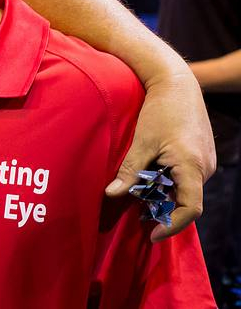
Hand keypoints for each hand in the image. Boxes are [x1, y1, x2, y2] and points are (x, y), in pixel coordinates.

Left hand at [105, 71, 214, 240]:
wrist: (177, 84)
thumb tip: (111, 194)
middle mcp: (205, 168)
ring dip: (164, 195)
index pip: (190, 209)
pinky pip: (187, 178)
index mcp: (193, 167)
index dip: (172, 225)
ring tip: (140, 193)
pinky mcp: (202, 156)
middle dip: (162, 210)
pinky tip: (150, 177)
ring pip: (186, 189)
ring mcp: (206, 162)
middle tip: (137, 214)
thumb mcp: (142, 141)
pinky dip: (169, 183)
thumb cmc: (160, 110)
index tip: (153, 234)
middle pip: (185, 201)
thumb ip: (130, 170)